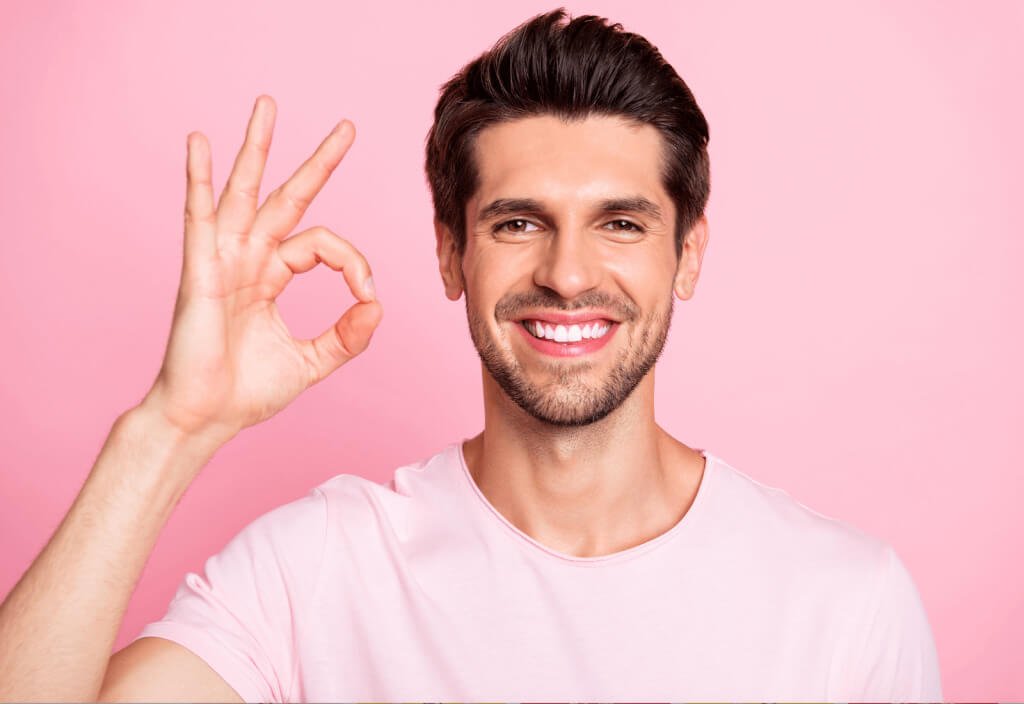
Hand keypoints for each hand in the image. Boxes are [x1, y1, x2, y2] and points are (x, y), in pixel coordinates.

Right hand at [142, 95, 381, 440]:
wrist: (204, 419)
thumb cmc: (246, 392)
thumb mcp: (313, 361)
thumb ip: (347, 336)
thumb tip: (378, 306)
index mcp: (270, 277)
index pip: (321, 244)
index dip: (351, 261)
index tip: (366, 293)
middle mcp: (248, 261)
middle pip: (286, 198)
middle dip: (316, 162)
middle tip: (347, 127)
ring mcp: (222, 261)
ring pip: (245, 193)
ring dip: (256, 149)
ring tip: (269, 105)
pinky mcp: (200, 272)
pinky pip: (199, 217)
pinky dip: (199, 180)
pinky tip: (200, 143)